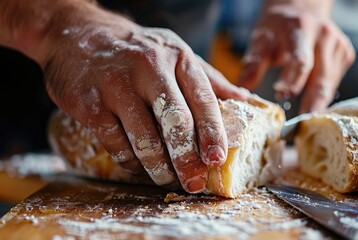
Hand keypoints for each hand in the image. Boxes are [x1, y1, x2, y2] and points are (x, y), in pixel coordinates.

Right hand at [40, 3, 246, 192]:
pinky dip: (130, 162)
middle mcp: (149, 68)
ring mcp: (117, 85)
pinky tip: (139, 167)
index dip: (212, 132)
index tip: (217, 159)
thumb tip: (244, 100)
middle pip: (175, 121)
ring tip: (165, 178)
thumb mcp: (175, 52)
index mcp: (177, 57)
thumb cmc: (137, 49)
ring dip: (158, 166)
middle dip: (187, 158)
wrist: (78, 34)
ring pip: (144, 137)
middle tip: (194, 182)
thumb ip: (209, 77)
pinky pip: (115, 143)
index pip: (202, 99)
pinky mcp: (90, 103)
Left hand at [237, 1, 354, 112]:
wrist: (301, 11)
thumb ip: (253, 62)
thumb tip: (242, 86)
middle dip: (312, 103)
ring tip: (305, 123)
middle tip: (301, 126)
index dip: (293, 81)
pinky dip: (323, 95)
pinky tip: (313, 105)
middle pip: (321, 76)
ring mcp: (339, 45)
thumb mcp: (260, 38)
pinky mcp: (345, 54)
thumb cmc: (277, 28)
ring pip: (330, 83)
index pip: (300, 60)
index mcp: (301, 29)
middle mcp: (325, 35)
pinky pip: (334, 81)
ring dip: (318, 103)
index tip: (283, 97)